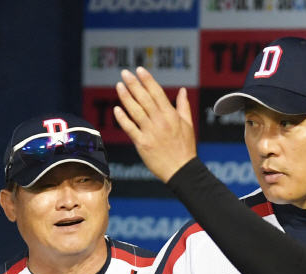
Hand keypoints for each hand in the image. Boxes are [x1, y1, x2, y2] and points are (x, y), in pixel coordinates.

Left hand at [114, 67, 196, 182]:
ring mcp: (150, 133)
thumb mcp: (188, 125)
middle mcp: (160, 122)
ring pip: (135, 111)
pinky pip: (130, 128)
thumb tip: (182, 90)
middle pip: (144, 99)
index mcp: (172, 116)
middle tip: (125, 73)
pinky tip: (117, 109)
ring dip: (126, 97)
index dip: (147, 80)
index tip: (140, 70)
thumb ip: (184, 106)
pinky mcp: (142, 144)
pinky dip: (123, 118)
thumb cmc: (186, 149)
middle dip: (134, 84)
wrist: (181, 171)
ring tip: (119, 86)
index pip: (157, 93)